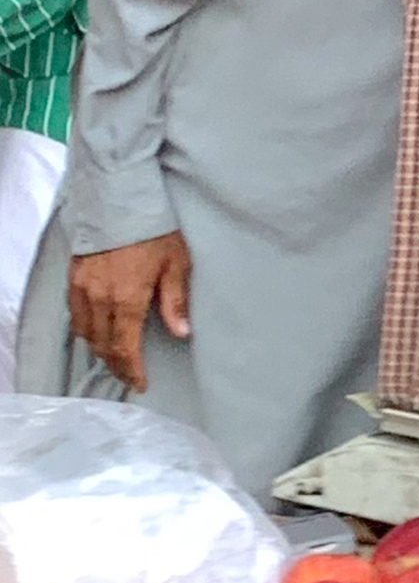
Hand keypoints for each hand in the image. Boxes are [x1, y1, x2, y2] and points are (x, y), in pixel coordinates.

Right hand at [68, 232, 190, 392]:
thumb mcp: (176, 264)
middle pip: (103, 346)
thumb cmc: (154, 230)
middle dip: (116, 364)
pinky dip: (86, 329)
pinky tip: (97, 331)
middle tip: (130, 374)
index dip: (132, 370)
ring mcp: (83, 289)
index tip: (141, 383)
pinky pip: (75, 315)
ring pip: (86, 333)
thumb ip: (175, 301)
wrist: (119, 200)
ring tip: (114, 356)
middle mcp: (100, 299)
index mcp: (127, 300)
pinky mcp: (73, 277)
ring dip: (100, 349)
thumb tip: (182, 333)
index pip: (125, 348)